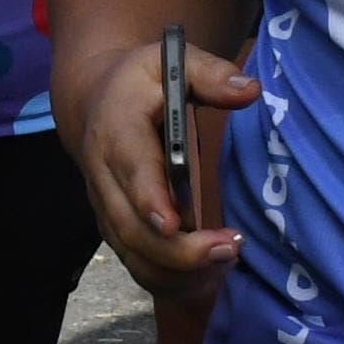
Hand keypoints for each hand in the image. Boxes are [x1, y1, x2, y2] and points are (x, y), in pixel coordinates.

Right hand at [75, 33, 256, 290]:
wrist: (93, 101)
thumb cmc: (141, 82)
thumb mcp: (171, 62)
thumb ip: (210, 75)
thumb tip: (251, 91)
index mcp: (115, 131)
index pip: (130, 170)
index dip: (149, 200)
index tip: (175, 224)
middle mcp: (102, 177)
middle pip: (131, 228)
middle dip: (179, 250)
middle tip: (231, 246)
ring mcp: (106, 209)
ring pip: (134, 256)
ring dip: (180, 271)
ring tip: (228, 261)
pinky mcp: (116, 229)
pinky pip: (139, 267)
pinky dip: (173, 281)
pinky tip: (210, 273)